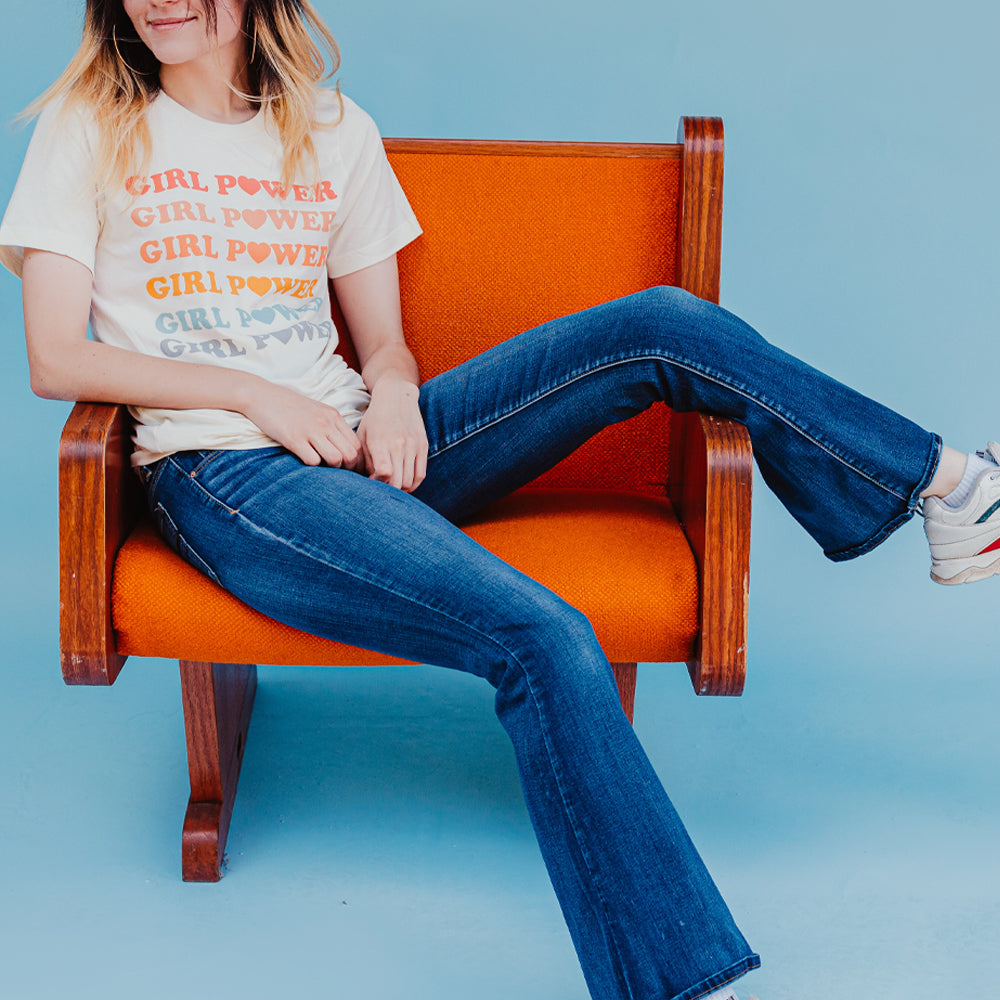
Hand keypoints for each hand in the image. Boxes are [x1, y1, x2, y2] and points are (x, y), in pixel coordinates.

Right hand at [243, 380, 363, 468]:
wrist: (260, 395)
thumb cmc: (288, 405)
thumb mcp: (316, 410)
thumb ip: (330, 425)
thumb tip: (342, 447)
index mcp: (333, 415)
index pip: (356, 444)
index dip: (355, 461)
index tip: (346, 467)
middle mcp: (326, 422)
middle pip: (350, 454)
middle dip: (346, 468)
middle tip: (335, 471)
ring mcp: (310, 430)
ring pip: (335, 459)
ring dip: (330, 468)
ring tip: (320, 466)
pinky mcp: (294, 439)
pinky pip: (313, 461)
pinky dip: (312, 466)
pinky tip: (304, 460)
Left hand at [356, 376, 427, 491]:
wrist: (397, 397)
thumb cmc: (374, 419)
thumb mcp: (362, 436)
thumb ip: (364, 460)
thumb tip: (368, 482)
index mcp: (379, 442)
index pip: (384, 472)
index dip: (377, 484)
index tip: (371, 482)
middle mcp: (398, 445)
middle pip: (397, 481)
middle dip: (388, 491)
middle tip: (380, 489)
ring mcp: (413, 446)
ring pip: (409, 481)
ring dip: (400, 490)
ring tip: (391, 487)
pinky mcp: (423, 447)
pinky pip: (420, 475)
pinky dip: (412, 485)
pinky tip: (404, 484)